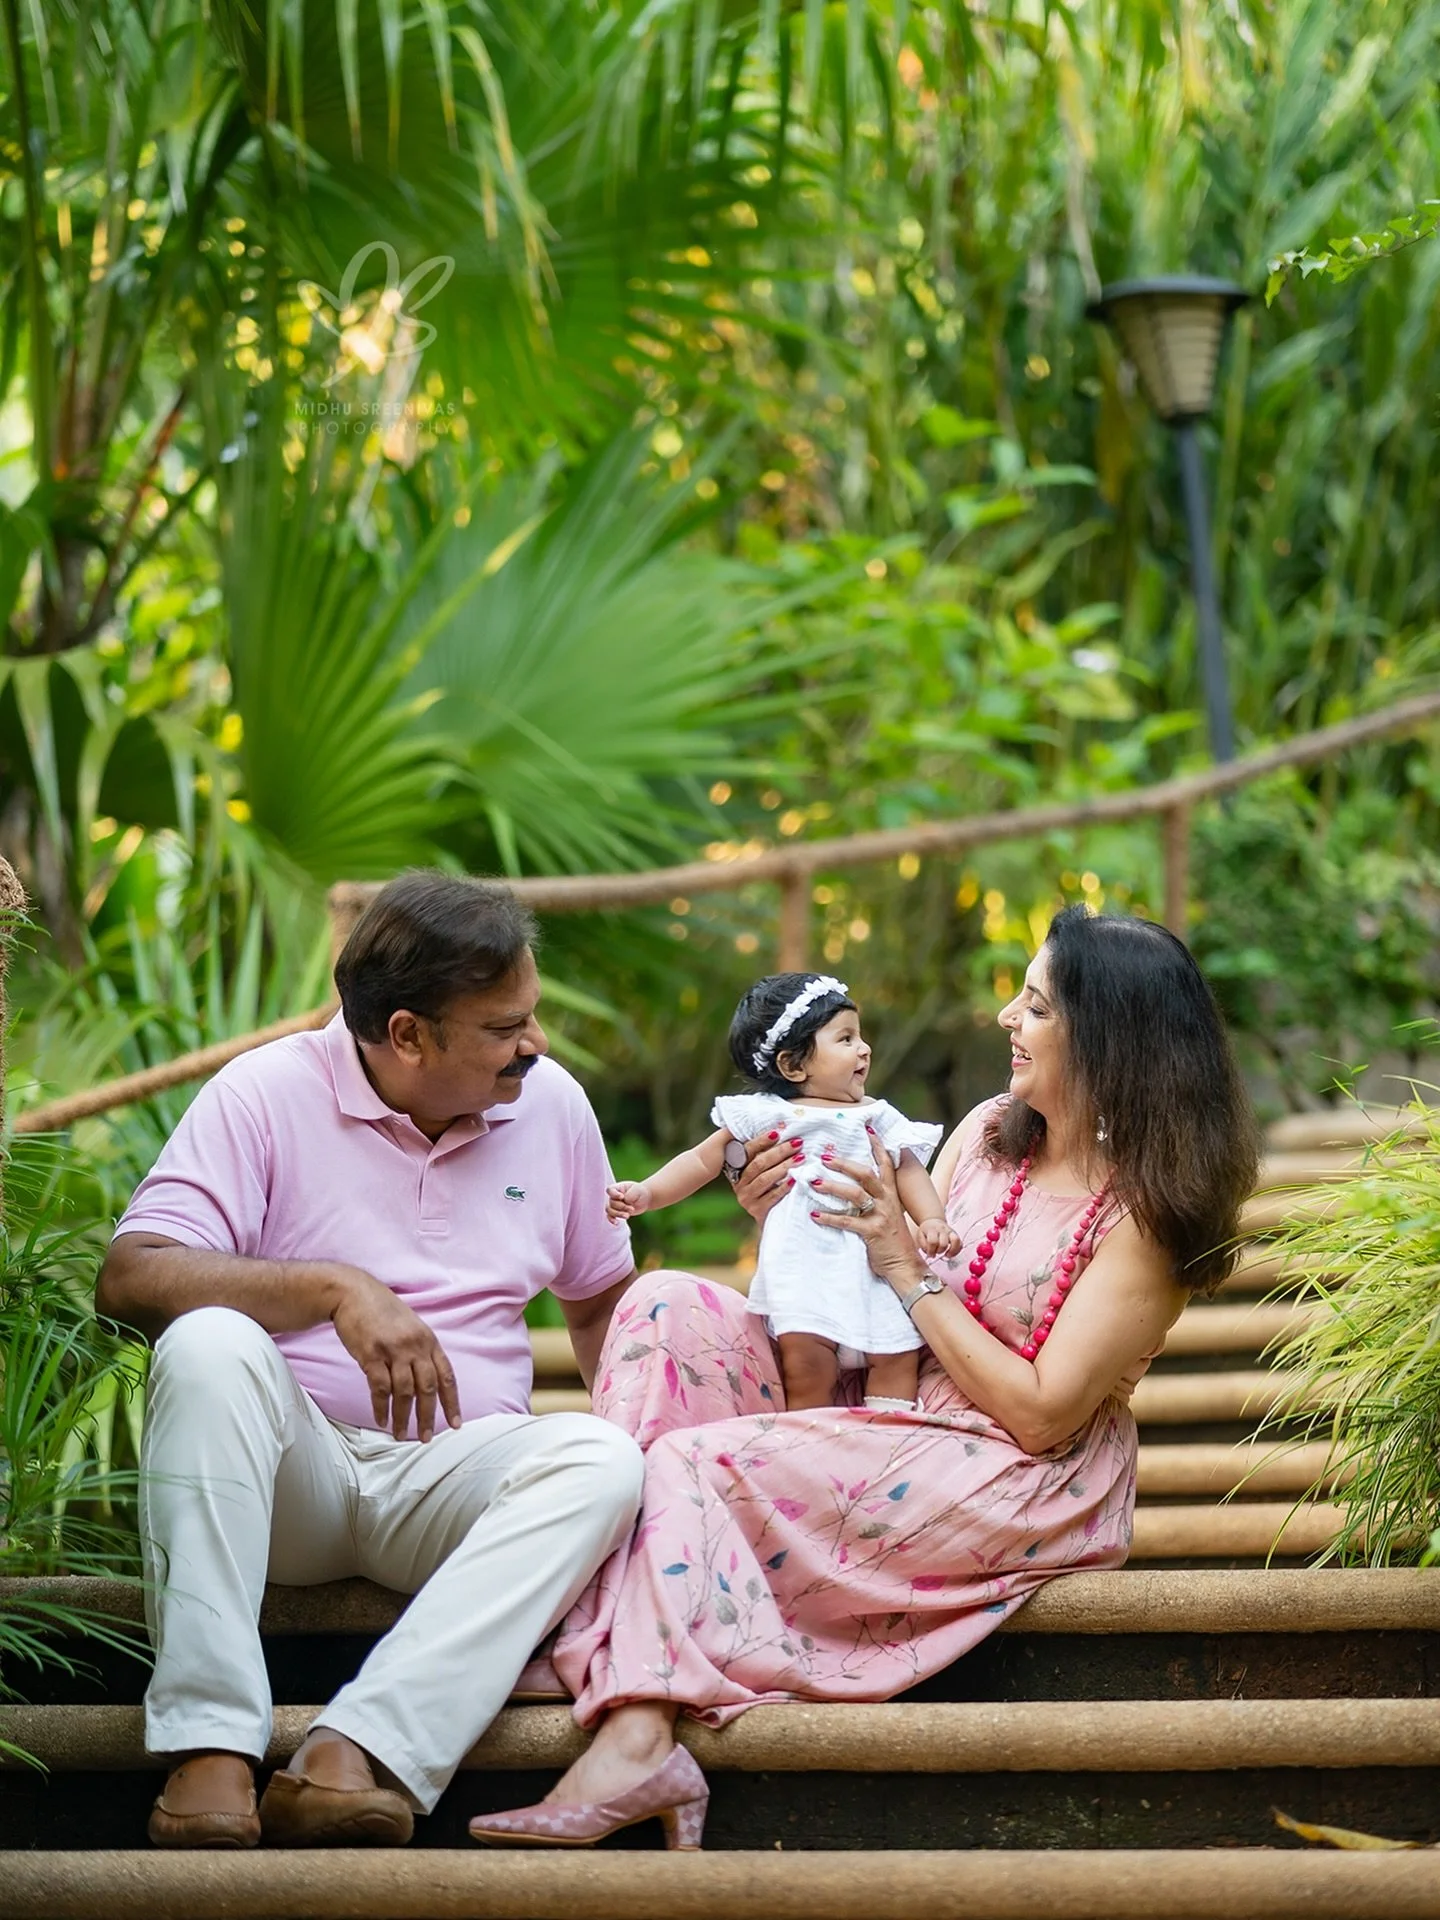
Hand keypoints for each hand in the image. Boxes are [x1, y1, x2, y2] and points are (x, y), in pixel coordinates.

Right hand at [328, 1266, 461, 1442]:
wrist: (352, 1293)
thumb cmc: (381, 1311)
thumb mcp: (411, 1326)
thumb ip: (420, 1351)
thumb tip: (427, 1380)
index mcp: (428, 1340)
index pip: (447, 1376)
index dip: (452, 1402)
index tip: (455, 1423)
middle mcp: (415, 1345)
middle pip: (428, 1388)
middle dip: (428, 1416)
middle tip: (425, 1437)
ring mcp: (394, 1349)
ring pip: (404, 1392)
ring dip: (402, 1417)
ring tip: (400, 1434)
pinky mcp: (371, 1354)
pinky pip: (380, 1388)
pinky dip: (381, 1407)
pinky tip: (381, 1419)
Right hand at [606, 1181, 651, 1221]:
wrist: (644, 1199)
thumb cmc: (640, 1192)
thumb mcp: (637, 1191)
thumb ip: (629, 1195)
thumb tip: (624, 1202)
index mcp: (618, 1188)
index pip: (610, 1190)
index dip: (614, 1194)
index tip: (622, 1197)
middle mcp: (614, 1196)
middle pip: (611, 1202)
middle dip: (622, 1207)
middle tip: (632, 1209)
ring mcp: (614, 1205)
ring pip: (609, 1210)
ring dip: (618, 1214)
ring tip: (627, 1216)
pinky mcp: (616, 1212)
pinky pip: (610, 1216)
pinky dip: (612, 1220)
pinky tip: (617, 1223)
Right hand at [731, 1132, 801, 1224]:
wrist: (772, 1220)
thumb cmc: (770, 1189)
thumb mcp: (765, 1172)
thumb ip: (767, 1156)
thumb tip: (782, 1131)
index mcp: (738, 1170)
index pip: (748, 1151)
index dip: (761, 1141)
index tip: (777, 1132)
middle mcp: (739, 1183)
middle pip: (759, 1164)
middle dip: (779, 1152)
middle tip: (797, 1144)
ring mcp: (746, 1198)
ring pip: (764, 1179)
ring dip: (784, 1167)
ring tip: (800, 1158)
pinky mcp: (756, 1210)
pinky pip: (772, 1196)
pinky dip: (784, 1187)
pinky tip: (795, 1179)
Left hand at [808, 1136, 927, 1292]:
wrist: (905, 1265)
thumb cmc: (894, 1240)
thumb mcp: (890, 1214)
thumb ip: (879, 1199)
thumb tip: (860, 1186)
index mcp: (892, 1194)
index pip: (886, 1164)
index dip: (878, 1145)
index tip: (867, 1129)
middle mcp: (887, 1201)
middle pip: (865, 1174)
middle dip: (844, 1164)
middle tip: (825, 1158)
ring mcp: (880, 1216)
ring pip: (854, 1194)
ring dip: (832, 1187)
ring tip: (814, 1183)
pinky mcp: (872, 1232)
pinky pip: (847, 1221)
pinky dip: (829, 1217)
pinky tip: (815, 1215)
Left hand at [915, 1217, 960, 1259]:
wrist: (932, 1221)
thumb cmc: (926, 1231)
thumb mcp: (920, 1236)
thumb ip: (923, 1245)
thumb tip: (930, 1253)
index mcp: (932, 1229)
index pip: (933, 1241)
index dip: (931, 1250)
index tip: (930, 1254)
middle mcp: (942, 1229)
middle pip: (944, 1243)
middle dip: (939, 1251)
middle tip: (936, 1252)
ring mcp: (950, 1231)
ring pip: (955, 1240)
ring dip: (951, 1251)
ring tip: (946, 1255)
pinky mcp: (956, 1235)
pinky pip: (960, 1243)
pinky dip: (957, 1251)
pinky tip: (951, 1254)